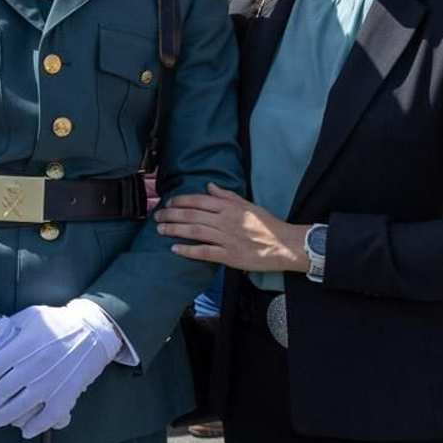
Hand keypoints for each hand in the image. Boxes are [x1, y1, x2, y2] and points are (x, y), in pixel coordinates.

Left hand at [0, 302, 118, 438]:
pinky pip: (48, 417)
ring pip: (20, 408)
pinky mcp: (67, 393)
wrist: (93, 330)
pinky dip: (35, 427)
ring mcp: (52, 381)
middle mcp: (36, 364)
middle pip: (2, 391)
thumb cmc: (59, 322)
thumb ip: (9, 327)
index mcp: (25, 344)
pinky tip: (25, 431)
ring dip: (3, 418)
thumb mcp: (31, 315)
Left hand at [155, 183, 310, 272]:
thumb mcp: (248, 204)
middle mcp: (225, 221)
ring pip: (194, 231)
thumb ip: (227, 195)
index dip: (181, 201)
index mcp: (229, 207)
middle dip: (171, 214)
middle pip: (192, 215)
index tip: (169, 202)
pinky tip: (175, 249)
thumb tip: (210, 186)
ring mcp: (226, 239)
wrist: (284, 245)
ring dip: (174, 230)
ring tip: (161, 230)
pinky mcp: (228, 256)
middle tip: (158, 216)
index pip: (199, 200)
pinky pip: (204, 252)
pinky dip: (188, 250)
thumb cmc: (267, 225)